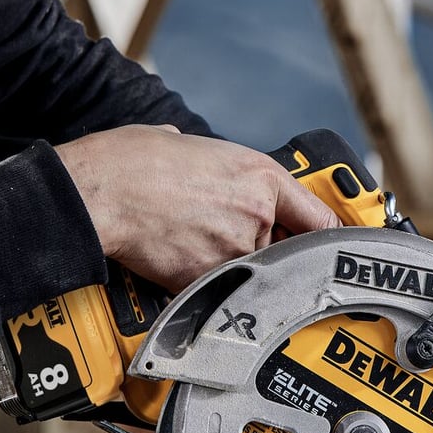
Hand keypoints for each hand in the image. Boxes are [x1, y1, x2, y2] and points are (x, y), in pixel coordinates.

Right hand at [58, 125, 339, 290]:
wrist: (99, 192)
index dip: (327, 234)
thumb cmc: (132, 161)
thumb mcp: (187, 143)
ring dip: (230, 266)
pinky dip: (203, 284)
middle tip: (224, 236)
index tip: (333, 246)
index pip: (318, 216)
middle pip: (283, 249)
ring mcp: (233, 252)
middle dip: (261, 247)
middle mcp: (257, 216)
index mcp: (259, 176)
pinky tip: (175, 261)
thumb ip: (212, 161)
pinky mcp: (205, 281)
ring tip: (190, 244)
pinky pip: (218, 289)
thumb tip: (203, 165)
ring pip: (250, 272)